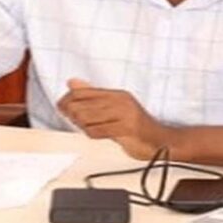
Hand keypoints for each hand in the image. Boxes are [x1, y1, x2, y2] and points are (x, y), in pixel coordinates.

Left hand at [57, 78, 172, 159]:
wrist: (160, 141)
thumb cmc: (135, 126)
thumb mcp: (114, 107)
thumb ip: (92, 95)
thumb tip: (72, 82)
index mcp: (116, 94)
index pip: (83, 92)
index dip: (67, 99)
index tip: (62, 107)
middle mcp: (120, 101)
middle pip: (82, 105)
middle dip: (71, 114)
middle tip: (71, 119)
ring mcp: (124, 115)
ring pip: (87, 118)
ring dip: (81, 125)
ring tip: (85, 127)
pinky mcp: (126, 129)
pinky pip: (98, 131)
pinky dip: (91, 133)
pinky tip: (95, 134)